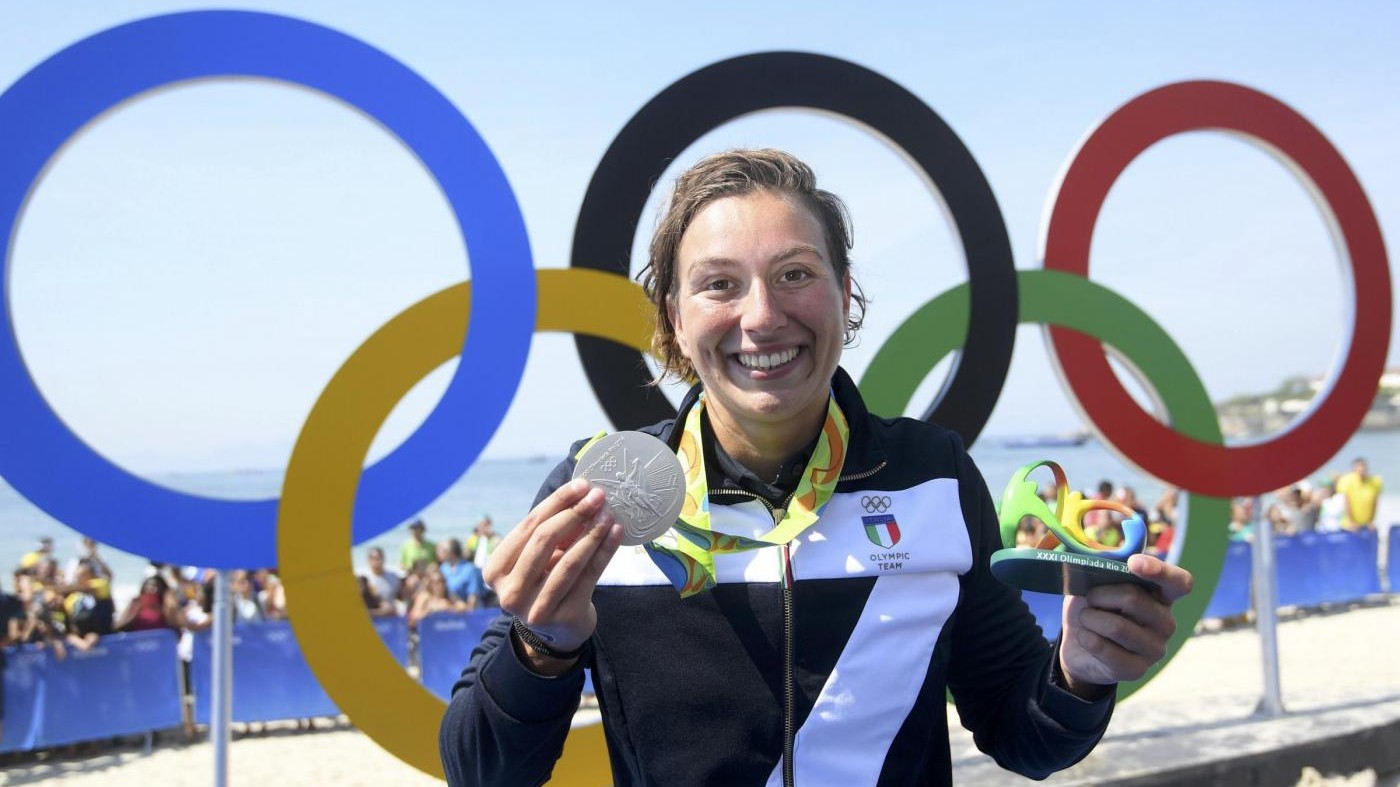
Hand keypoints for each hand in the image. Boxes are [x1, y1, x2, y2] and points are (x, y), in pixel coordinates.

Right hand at [484, 479, 623, 669]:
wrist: (557, 631)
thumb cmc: (546, 581)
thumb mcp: (541, 558)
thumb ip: (554, 531)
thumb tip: (584, 494)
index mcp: (495, 570)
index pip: (528, 526)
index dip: (557, 502)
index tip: (581, 485)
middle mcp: (509, 591)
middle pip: (544, 540)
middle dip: (574, 513)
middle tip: (598, 496)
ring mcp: (534, 608)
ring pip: (569, 560)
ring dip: (592, 532)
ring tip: (608, 512)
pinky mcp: (563, 617)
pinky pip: (588, 576)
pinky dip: (604, 550)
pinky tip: (616, 532)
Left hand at [1058, 554, 1193, 697]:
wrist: (1078, 647)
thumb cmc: (1093, 608)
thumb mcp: (1095, 583)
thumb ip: (1103, 570)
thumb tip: (1100, 561)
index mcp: (1162, 596)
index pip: (1180, 582)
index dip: (1160, 571)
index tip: (1133, 563)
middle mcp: (1166, 623)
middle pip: (1133, 598)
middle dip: (1099, 594)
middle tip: (1089, 598)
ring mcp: (1155, 649)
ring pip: (1116, 626)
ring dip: (1089, 617)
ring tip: (1086, 618)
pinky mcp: (1136, 670)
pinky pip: (1103, 648)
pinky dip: (1086, 637)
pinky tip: (1085, 637)